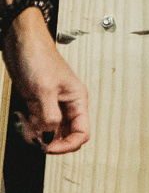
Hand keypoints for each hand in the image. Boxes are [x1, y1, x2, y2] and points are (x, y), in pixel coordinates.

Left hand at [5, 11, 89, 154]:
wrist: (21, 45)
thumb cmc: (38, 58)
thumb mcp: (44, 90)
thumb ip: (49, 116)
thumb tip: (50, 138)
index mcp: (78, 99)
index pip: (82, 132)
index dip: (67, 145)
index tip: (49, 148)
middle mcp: (67, 104)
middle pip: (66, 135)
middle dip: (49, 140)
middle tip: (35, 139)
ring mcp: (52, 104)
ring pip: (49, 132)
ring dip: (35, 133)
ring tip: (26, 124)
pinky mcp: (38, 104)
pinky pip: (36, 124)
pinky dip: (28, 126)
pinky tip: (22, 117)